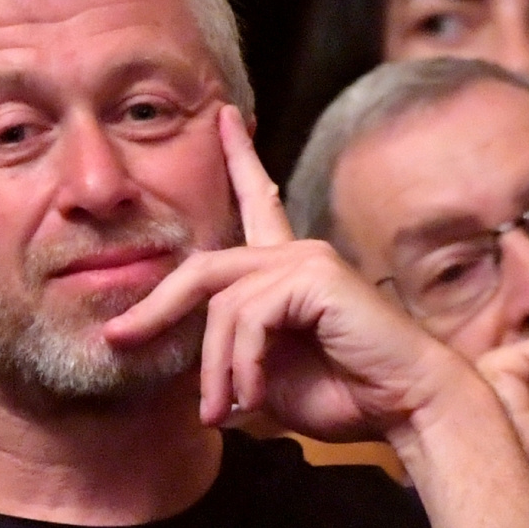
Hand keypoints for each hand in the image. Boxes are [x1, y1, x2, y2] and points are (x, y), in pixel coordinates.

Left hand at [104, 105, 460, 439]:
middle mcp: (294, 253)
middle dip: (156, 307)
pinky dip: (241, 364)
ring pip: (222, 305)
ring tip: (220, 410)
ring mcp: (305, 259)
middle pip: (202, 270)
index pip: (256, 203)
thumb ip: (232, 358)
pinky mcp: (314, 276)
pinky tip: (250, 397)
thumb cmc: (347, 395)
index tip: (222, 117)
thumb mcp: (268, 377)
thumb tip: (194, 379)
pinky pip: (249, 317)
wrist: (409, 409)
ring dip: (214, 367)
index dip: (238, 159)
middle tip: (119, 337)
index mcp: (286, 269)